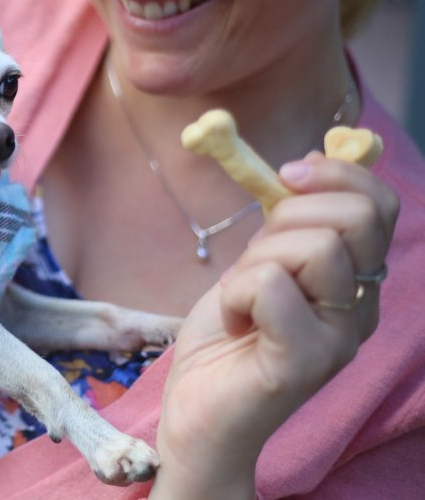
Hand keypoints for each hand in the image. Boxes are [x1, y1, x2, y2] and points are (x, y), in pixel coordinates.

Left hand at [152, 153, 398, 498]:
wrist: (197, 412)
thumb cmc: (226, 338)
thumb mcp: (258, 264)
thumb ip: (286, 226)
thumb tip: (305, 164)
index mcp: (355, 281)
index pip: (379, 204)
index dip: (337, 174)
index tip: (286, 175)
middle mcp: (361, 310)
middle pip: (353, 218)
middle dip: (287, 217)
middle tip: (255, 259)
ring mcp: (339, 339)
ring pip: (313, 247)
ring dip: (255, 260)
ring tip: (241, 299)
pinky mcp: (305, 362)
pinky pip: (271, 285)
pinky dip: (235, 293)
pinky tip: (232, 323)